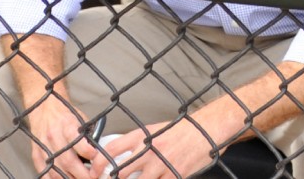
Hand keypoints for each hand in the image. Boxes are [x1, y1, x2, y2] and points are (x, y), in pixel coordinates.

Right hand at [26, 97, 100, 178]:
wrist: (44, 108)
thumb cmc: (66, 115)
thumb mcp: (81, 118)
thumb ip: (89, 134)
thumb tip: (100, 151)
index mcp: (66, 124)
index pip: (75, 139)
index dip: (86, 151)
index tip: (95, 158)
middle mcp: (53, 136)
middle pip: (67, 159)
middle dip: (81, 173)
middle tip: (92, 178)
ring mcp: (43, 146)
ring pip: (56, 169)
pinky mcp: (36, 155)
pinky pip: (44, 172)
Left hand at [89, 118, 217, 178]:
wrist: (208, 129)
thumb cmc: (184, 129)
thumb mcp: (158, 129)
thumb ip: (140, 143)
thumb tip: (123, 157)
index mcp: (142, 136)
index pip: (112, 151)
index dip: (99, 165)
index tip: (95, 173)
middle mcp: (149, 150)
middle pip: (121, 173)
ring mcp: (161, 164)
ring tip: (143, 177)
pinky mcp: (174, 175)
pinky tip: (160, 177)